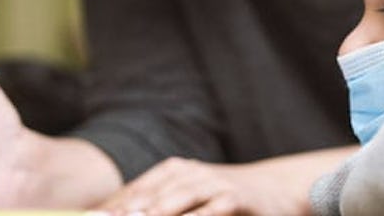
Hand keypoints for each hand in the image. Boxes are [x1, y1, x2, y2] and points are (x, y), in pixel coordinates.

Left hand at [97, 157, 310, 215]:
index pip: (133, 191)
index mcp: (172, 172)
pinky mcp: (234, 198)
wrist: (274, 188)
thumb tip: (117, 214)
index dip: (109, 208)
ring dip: (155, 213)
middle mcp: (189, 174)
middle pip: (149, 196)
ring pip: (177, 200)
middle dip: (124, 212)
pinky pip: (211, 211)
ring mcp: (212, 184)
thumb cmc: (221, 197)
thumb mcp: (189, 197)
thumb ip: (158, 204)